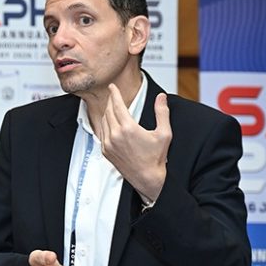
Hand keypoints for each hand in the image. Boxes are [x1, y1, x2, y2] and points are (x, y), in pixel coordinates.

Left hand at [97, 85, 170, 203]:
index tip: (112, 87)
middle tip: (114, 95)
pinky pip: (101, 133)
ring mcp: (108, 144)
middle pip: (109, 111)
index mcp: (128, 128)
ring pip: (103, 121)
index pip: (117, 105)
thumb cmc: (156, 158)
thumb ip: (162, 113)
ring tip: (113, 107)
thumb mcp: (164, 133)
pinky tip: (110, 122)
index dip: (114, 94)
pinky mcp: (105, 151)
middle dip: (111, 101)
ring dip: (108, 112)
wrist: (147, 178)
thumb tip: (161, 97)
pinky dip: (105, 124)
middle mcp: (115, 135)